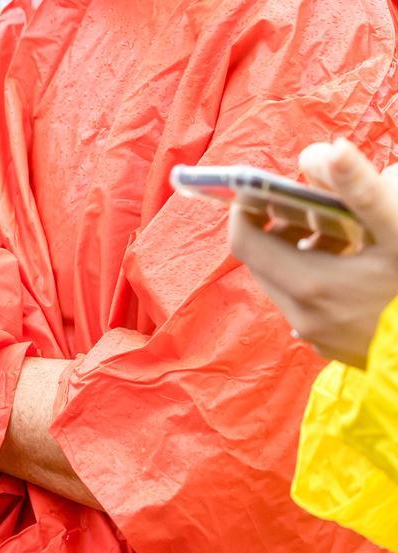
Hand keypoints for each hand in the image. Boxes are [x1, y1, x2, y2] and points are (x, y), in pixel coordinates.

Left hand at [229, 139, 397, 368]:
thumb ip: (360, 189)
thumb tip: (327, 152)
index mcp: (310, 285)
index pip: (244, 242)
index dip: (246, 208)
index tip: (261, 187)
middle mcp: (304, 316)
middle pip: (264, 262)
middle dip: (280, 227)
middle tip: (313, 205)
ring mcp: (320, 336)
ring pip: (287, 283)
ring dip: (301, 252)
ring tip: (341, 232)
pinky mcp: (337, 347)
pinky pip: (310, 305)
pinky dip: (318, 278)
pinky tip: (354, 264)